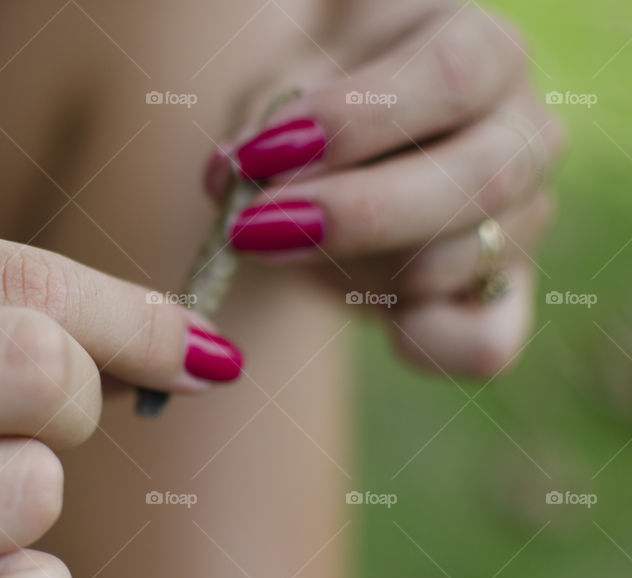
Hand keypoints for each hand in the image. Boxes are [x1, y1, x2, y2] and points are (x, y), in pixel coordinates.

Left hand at [206, 0, 565, 376]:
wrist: (343, 154)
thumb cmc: (317, 105)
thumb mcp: (282, 91)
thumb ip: (261, 126)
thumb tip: (232, 177)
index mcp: (482, 51)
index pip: (450, 76)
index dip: (353, 121)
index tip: (262, 154)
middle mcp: (524, 130)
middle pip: (480, 177)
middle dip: (356, 213)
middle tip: (254, 226)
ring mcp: (525, 214)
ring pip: (463, 259)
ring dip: (358, 270)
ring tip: (283, 249)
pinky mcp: (502, 288)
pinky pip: (486, 341)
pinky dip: (428, 346)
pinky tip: (382, 325)